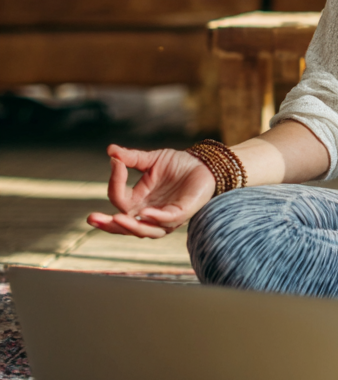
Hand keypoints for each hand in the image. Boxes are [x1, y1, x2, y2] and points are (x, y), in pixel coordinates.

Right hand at [86, 143, 215, 238]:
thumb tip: (110, 150)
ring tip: (116, 218)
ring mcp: (165, 216)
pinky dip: (156, 218)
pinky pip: (167, 221)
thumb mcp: (152, 159)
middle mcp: (149, 213)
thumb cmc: (178, 165)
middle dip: (107, 225)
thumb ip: (131, 157)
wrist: (205, 164)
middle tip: (91, 218)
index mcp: (139, 201)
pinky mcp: (182, 213)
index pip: (119, 200)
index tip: (116, 162)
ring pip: (144, 230)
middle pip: (124, 226)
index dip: (114, 183)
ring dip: (130, 226)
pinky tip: (145, 213)